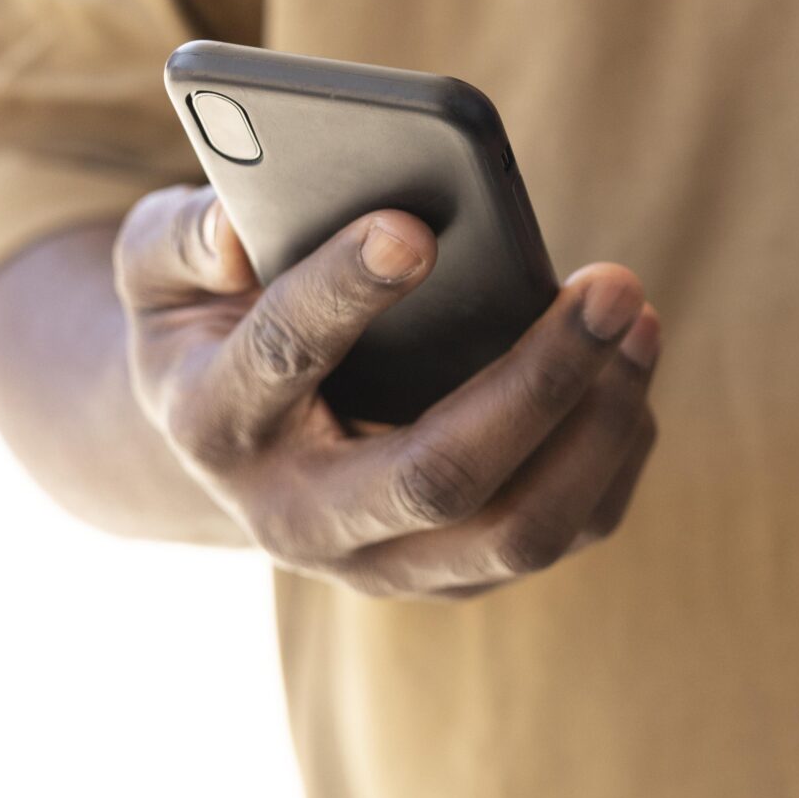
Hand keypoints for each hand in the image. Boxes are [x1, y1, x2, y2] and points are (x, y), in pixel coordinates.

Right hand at [112, 184, 659, 598]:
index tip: (416, 224)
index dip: (344, 291)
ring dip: (600, 423)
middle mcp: (296, 519)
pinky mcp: (456, 573)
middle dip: (540, 378)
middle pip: (437, 476)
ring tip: (638, 317)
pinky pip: (564, 533)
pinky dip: (616, 451)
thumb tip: (239, 230)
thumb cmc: (209, 318)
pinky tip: (632, 365)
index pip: (282, 361)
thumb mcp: (160, 264)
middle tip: (612, 282)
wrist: (230, 441)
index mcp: (215, 424)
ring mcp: (382, 563)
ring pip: (520, 529)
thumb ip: (184, 235)